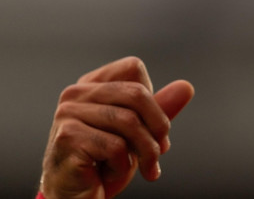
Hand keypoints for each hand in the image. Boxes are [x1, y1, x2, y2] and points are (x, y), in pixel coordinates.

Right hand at [39, 56, 194, 198]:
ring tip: (145, 168)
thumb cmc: (105, 163)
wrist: (75, 198)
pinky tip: (109, 173)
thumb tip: (186, 87)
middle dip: (158, 126)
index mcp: (92, 84)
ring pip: (129, 122)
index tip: (153, 128)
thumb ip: (160, 108)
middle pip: (137, 93)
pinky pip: (115, 147)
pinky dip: (123, 166)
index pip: (134, 68)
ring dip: (146, 152)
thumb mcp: (139, 132)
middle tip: (160, 152)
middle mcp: (75, 94)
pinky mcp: (67, 138)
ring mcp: (68, 114)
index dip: (152, 98)